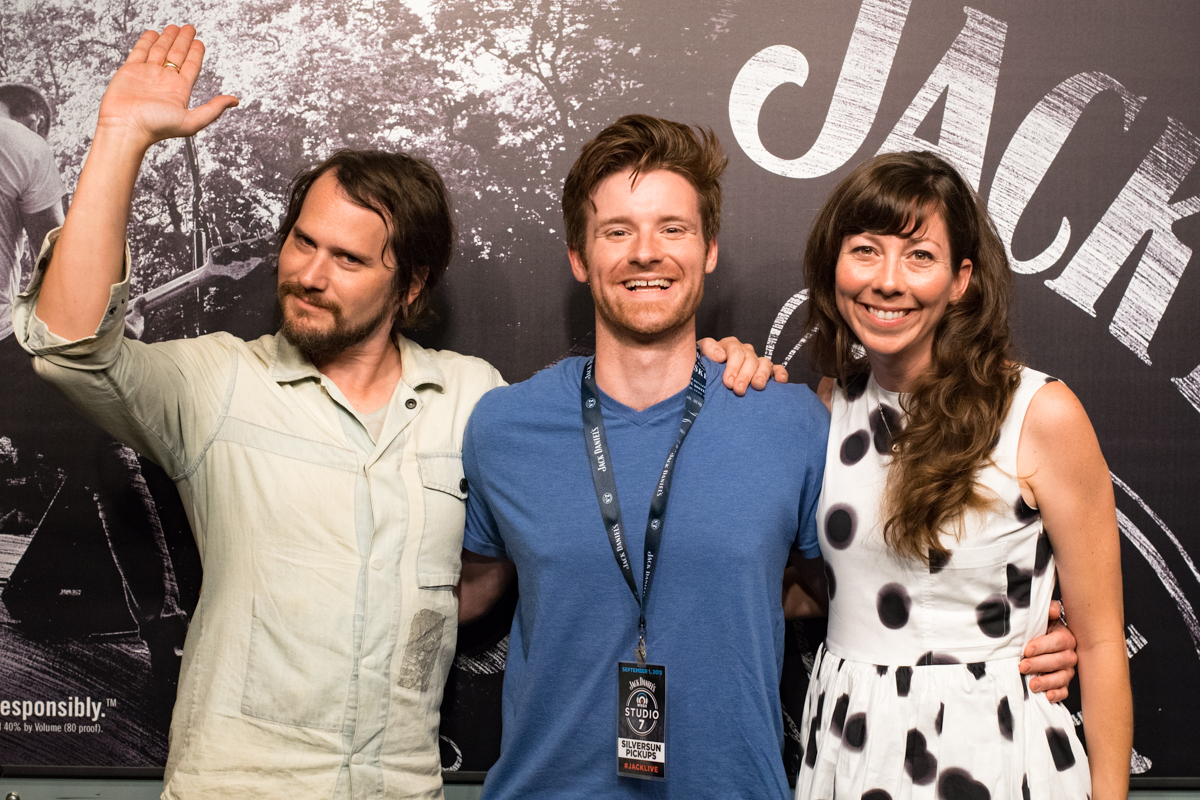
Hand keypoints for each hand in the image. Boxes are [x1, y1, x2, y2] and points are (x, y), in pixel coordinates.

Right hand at [97, 26, 237, 146]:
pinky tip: (153, 34)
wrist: (126, 127)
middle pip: (176, 55)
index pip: (191, 66)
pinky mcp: (130, 71)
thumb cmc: (156, 128)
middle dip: (183, 41)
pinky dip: (146, 42)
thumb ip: (213, 110)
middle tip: (189, 28)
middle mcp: (164, 81)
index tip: (200, 42)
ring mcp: (147, 75)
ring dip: (167, 39)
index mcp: (179, 90)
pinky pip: (139, 52)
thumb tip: (235, 101)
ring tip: (174, 27)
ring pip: (159, 51)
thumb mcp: (192, 121)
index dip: (196, 53)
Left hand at [698, 336, 786, 394]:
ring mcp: (756, 361)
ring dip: (761, 375)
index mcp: (730, 345)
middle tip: (738, 390)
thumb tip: (721, 356)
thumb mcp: (700, 354)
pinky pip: (776, 369)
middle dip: (744, 375)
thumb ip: (707, 349)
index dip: (733, 366)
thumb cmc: (703, 365)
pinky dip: (780, 374)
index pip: (735, 351)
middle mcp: (745, 351)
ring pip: (764, 363)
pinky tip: (780, 381)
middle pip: (750, 359)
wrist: (705, 376)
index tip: (728, 382)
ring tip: (757, 387)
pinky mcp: (766, 371)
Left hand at [1019, 601, 1077, 701]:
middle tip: (1022, 666)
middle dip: (1039, 665)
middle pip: (1059, 661)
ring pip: (1062, 678)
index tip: (1027, 649)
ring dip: (1047, 682)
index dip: (1042, 646)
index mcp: (1065, 637)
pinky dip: (1057, 695)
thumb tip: (1053, 610)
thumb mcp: (1043, 616)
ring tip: (1032, 685)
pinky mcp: (1063, 683)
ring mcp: (1067, 670)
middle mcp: (1069, 654)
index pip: (1057, 642)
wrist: (1041, 639)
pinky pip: (1064, 692)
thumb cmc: (1041, 628)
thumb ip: (1048, 610)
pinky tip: (1047, 697)